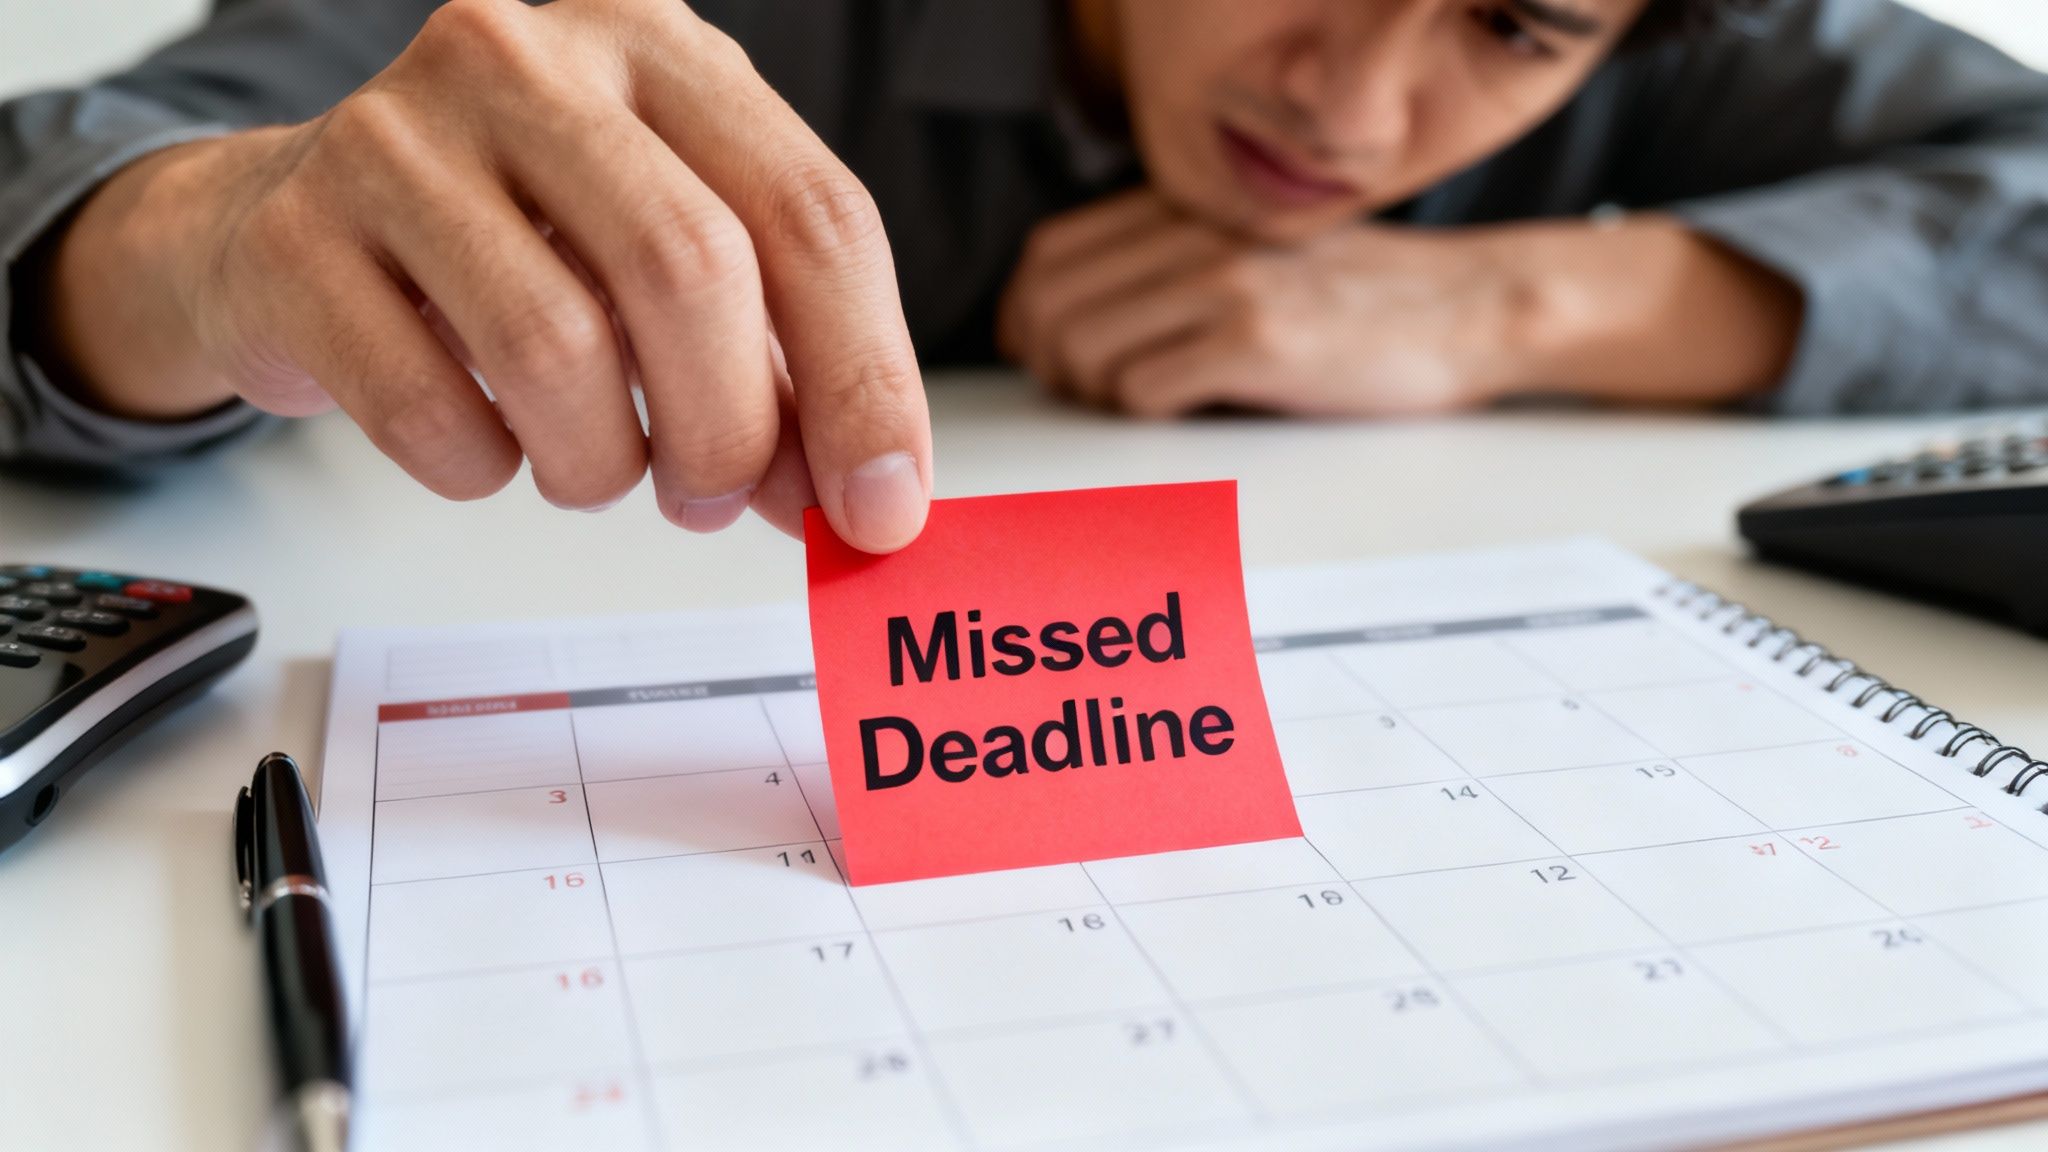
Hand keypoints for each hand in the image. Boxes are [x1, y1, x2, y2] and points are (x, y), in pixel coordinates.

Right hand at [42, 0, 930, 550]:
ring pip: (557, 348)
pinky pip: (429, 411)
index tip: (883, 510)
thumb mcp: (669, 262)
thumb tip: (868, 500)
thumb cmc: (518, 246)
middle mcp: (529, 60)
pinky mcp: (296, 235)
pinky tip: (488, 445)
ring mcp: (396, 135)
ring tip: (593, 466)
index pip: (814, 214)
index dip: (865, 381)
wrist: (293, 226)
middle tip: (712, 497)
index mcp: (660, 51)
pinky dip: (483, 470)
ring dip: (601, 463)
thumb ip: (779, 364)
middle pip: (691, 271)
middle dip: (728, 430)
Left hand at [998, 190, 1799, 416]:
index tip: (1047, 357)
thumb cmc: (1356, 298)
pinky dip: (1145, 415)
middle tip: (1089, 393)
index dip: (1028, 316)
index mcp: (1187, 211)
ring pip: (1083, 349)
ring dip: (1095, 394)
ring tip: (1140, 402)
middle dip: (1051, 364)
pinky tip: (1188, 410)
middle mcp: (1196, 237)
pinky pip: (1142, 391)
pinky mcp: (1257, 341)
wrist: (1468, 309)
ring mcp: (1225, 285)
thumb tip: (1066, 326)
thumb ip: (1168, 267)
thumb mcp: (1250, 253)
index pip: (1049, 256)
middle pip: (1050, 305)